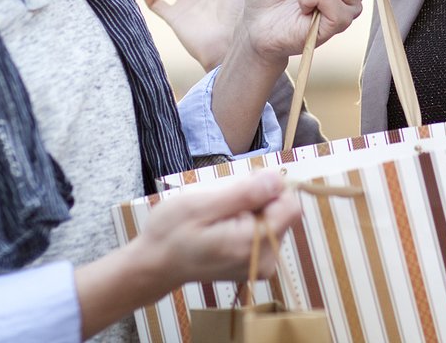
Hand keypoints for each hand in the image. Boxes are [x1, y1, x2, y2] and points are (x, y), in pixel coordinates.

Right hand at [135, 171, 300, 285]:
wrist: (155, 264)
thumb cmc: (171, 232)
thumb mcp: (201, 204)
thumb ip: (244, 193)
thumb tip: (277, 179)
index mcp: (253, 244)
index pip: (290, 205)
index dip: (270, 187)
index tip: (241, 185)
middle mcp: (265, 259)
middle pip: (282, 211)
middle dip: (257, 198)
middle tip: (221, 202)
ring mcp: (261, 264)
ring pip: (273, 218)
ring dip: (251, 208)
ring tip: (218, 216)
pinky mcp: (256, 263)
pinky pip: (263, 229)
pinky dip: (247, 220)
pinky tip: (222, 226)